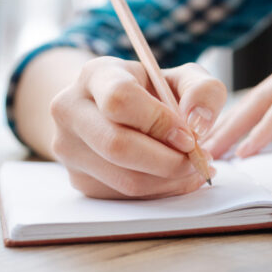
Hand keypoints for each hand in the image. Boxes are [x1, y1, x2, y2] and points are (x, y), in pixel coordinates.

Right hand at [50, 57, 225, 198]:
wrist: (113, 110)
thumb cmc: (152, 91)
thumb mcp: (182, 78)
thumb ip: (203, 90)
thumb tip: (198, 123)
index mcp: (96, 75)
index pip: (119, 99)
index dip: (158, 121)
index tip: (190, 135)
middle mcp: (71, 110)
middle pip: (118, 146)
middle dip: (169, 159)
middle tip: (199, 158)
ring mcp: (69, 149)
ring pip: (124, 179)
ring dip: (170, 180)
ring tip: (194, 167)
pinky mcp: (79, 180)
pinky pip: (125, 197)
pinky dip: (161, 192)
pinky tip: (177, 177)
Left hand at [204, 42, 271, 157]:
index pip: (269, 96)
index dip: (243, 121)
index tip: (222, 145)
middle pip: (258, 95)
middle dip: (228, 124)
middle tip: (201, 150)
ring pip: (266, 98)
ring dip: (238, 127)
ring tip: (215, 152)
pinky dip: (267, 127)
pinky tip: (250, 147)